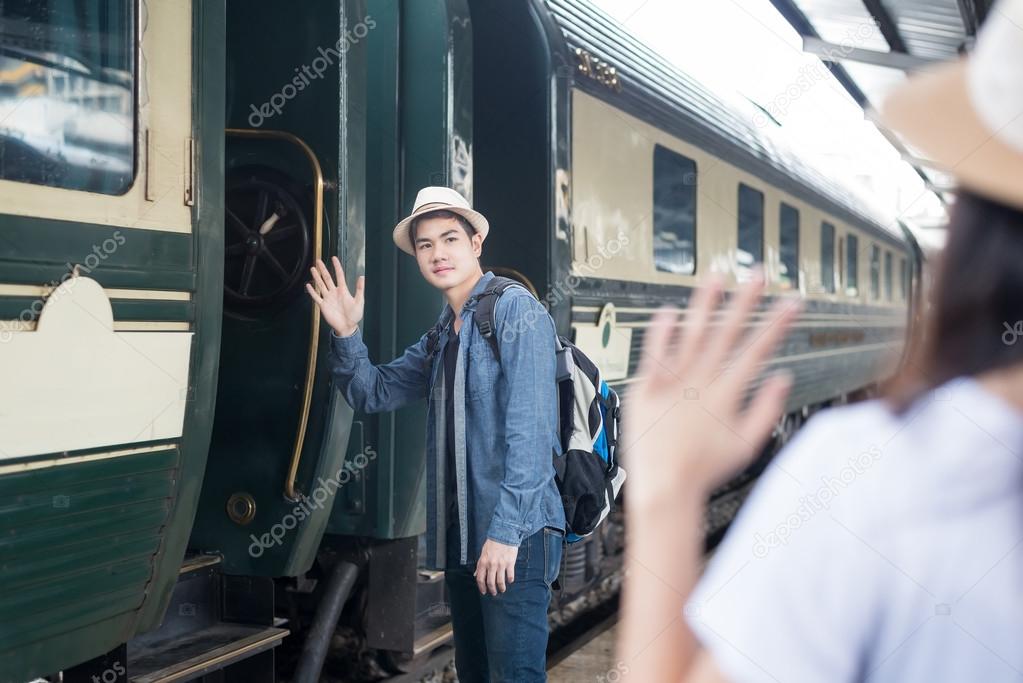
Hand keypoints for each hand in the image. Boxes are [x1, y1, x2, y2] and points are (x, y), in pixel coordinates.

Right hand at [306, 256, 364, 336]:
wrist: (347, 327)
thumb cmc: (354, 315)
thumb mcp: (359, 302)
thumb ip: (360, 289)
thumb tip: (362, 277)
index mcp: (343, 290)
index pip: (339, 275)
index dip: (337, 267)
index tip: (334, 258)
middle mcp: (334, 292)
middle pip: (327, 278)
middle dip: (323, 269)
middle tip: (318, 261)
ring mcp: (328, 298)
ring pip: (321, 285)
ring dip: (316, 277)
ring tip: (313, 269)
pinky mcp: (323, 305)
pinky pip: (316, 297)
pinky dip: (312, 291)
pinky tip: (308, 285)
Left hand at [474, 538, 517, 594]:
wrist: (504, 533)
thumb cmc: (493, 543)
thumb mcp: (483, 553)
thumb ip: (480, 564)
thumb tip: (476, 574)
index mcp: (483, 562)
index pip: (480, 578)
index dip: (481, 587)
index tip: (484, 591)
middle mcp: (491, 565)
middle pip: (490, 582)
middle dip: (492, 590)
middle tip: (494, 593)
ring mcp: (501, 564)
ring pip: (500, 581)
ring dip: (501, 588)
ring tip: (502, 590)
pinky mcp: (510, 563)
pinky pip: (510, 575)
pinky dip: (510, 580)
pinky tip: (510, 581)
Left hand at [622, 273, 799, 512]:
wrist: (664, 487)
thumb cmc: (704, 470)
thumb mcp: (746, 445)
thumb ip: (766, 409)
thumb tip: (783, 378)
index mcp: (727, 395)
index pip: (758, 350)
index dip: (777, 324)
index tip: (791, 302)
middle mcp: (701, 383)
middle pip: (728, 333)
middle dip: (746, 301)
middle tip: (758, 275)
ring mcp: (672, 383)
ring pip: (691, 334)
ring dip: (705, 304)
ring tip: (716, 276)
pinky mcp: (645, 389)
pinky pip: (653, 353)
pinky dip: (661, 331)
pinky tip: (668, 310)